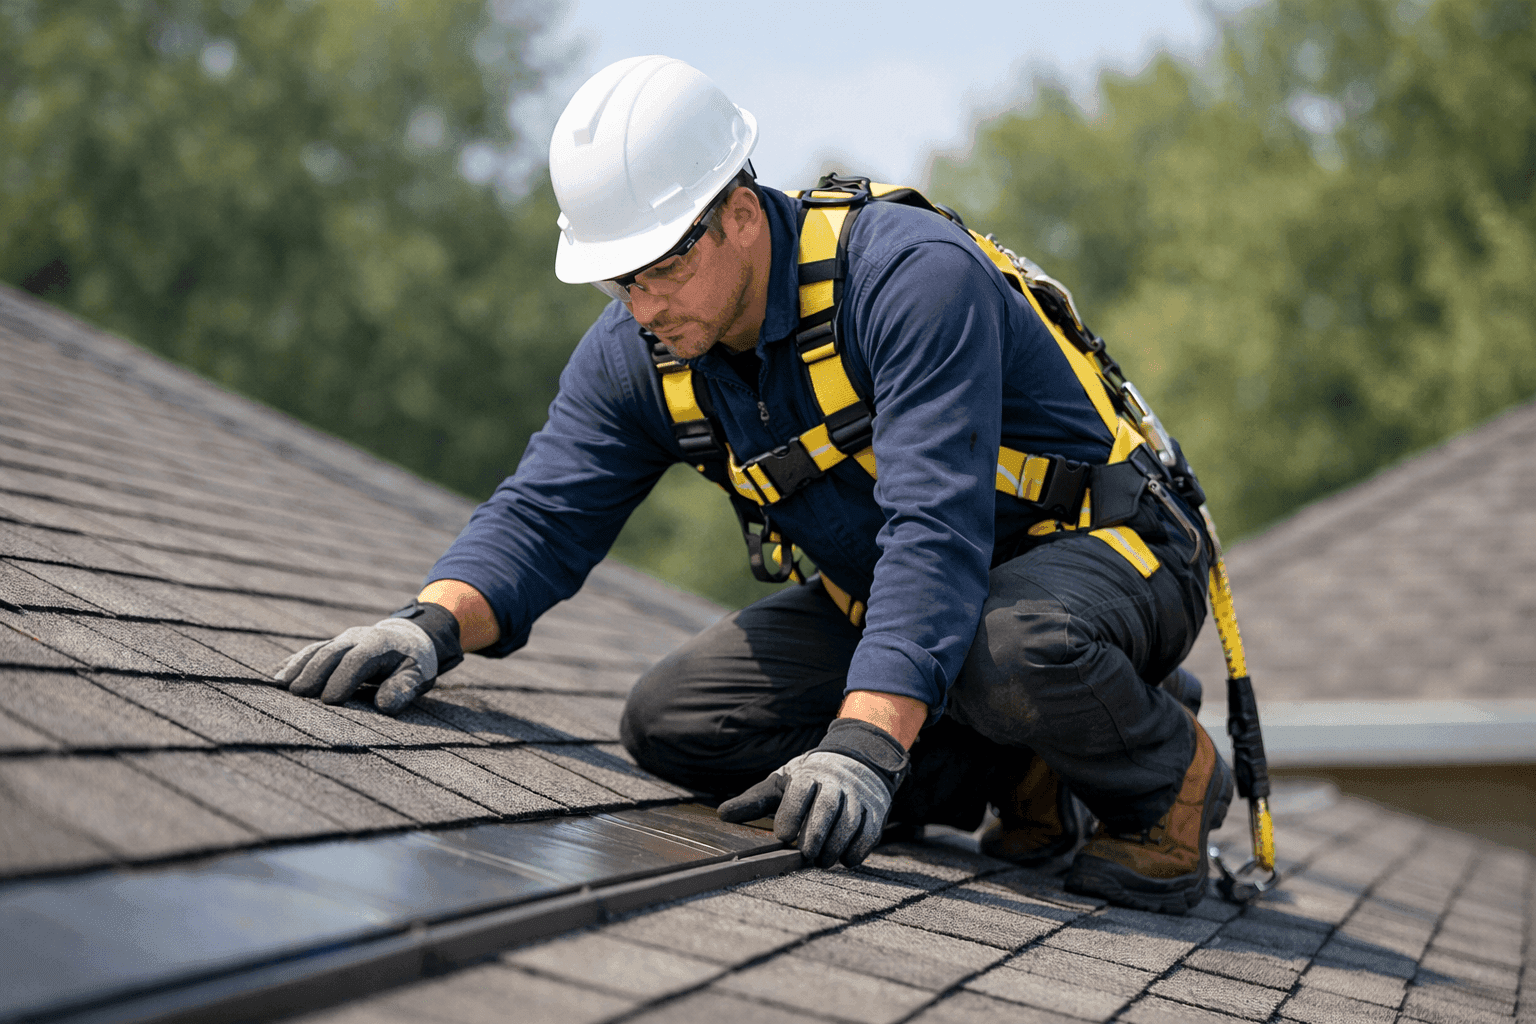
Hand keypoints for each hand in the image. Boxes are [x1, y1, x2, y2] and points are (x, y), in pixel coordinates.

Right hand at [274, 602, 462, 713]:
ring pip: (317, 649)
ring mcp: (343, 639)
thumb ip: (404, 689)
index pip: (358, 660)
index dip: (343, 678)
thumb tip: (384, 706)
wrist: (408, 637)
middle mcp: (357, 637)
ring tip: (280, 684)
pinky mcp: (333, 644)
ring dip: (298, 665)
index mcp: (380, 644)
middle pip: (332, 652)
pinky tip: (278, 675)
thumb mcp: (418, 675)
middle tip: (298, 694)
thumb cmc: (413, 663)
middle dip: (314, 672)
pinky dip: (295, 662)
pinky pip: (312, 650)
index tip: (330, 701)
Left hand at [718, 718, 909, 867]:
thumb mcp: (780, 785)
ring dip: (836, 845)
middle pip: (828, 807)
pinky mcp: (875, 812)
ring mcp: (858, 797)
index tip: (783, 835)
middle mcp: (835, 783)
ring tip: (821, 861)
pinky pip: (870, 832)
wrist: (857, 762)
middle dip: (816, 833)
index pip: (801, 790)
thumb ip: (754, 802)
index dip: (792, 812)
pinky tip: (845, 860)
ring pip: (850, 821)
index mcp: (808, 776)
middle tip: (805, 854)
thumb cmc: (808, 782)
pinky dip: (858, 849)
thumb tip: (722, 814)